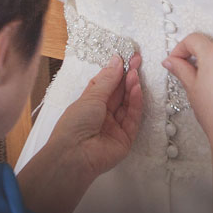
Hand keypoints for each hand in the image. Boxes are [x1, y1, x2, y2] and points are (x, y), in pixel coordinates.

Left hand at [49, 53, 142, 175]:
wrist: (75, 155)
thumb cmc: (75, 124)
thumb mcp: (90, 97)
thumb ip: (107, 79)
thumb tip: (116, 60)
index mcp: (90, 104)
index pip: (106, 84)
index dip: (115, 71)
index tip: (126, 57)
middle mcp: (103, 114)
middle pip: (119, 93)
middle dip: (127, 77)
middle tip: (137, 61)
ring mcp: (115, 126)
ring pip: (127, 104)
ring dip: (132, 88)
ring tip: (135, 74)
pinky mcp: (126, 137)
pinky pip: (133, 118)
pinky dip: (136, 103)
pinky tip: (136, 89)